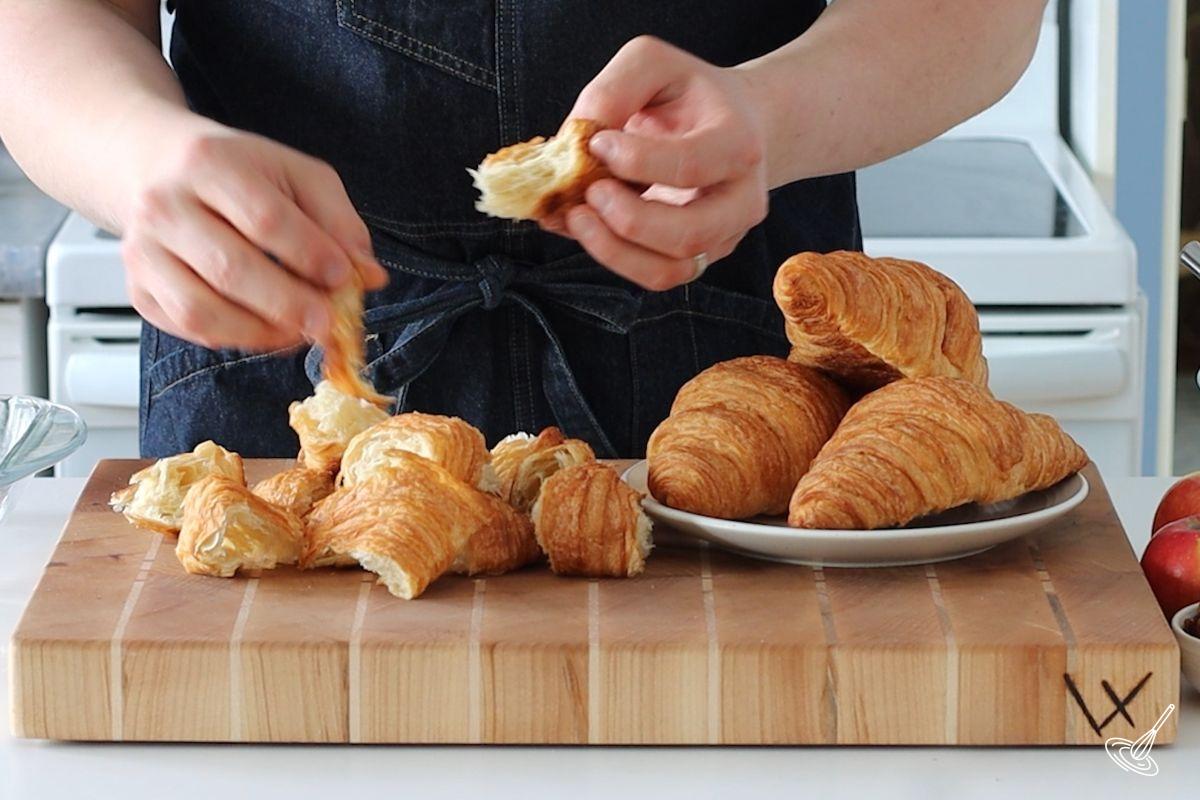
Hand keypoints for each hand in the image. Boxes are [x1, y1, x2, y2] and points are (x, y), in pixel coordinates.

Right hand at [120, 116, 387, 351]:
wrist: (155, 167)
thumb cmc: (238, 173)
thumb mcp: (296, 175)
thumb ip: (339, 221)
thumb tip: (369, 275)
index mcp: (208, 163)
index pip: (265, 218)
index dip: (309, 254)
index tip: (343, 277)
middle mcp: (164, 206)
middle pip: (231, 269)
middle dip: (290, 304)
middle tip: (327, 322)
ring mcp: (143, 252)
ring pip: (202, 310)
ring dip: (262, 331)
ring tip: (300, 331)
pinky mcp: (139, 290)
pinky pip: (189, 329)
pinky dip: (237, 339)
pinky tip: (269, 330)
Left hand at [561, 36, 768, 290]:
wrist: (733, 125)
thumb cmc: (688, 95)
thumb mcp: (653, 65)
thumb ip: (614, 90)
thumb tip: (578, 140)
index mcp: (738, 144)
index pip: (692, 165)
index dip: (636, 160)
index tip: (596, 141)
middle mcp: (740, 200)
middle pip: (689, 234)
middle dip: (627, 220)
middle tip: (588, 191)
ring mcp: (721, 237)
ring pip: (669, 270)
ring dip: (613, 250)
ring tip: (577, 216)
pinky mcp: (696, 258)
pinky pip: (654, 275)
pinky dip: (611, 257)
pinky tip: (585, 227)